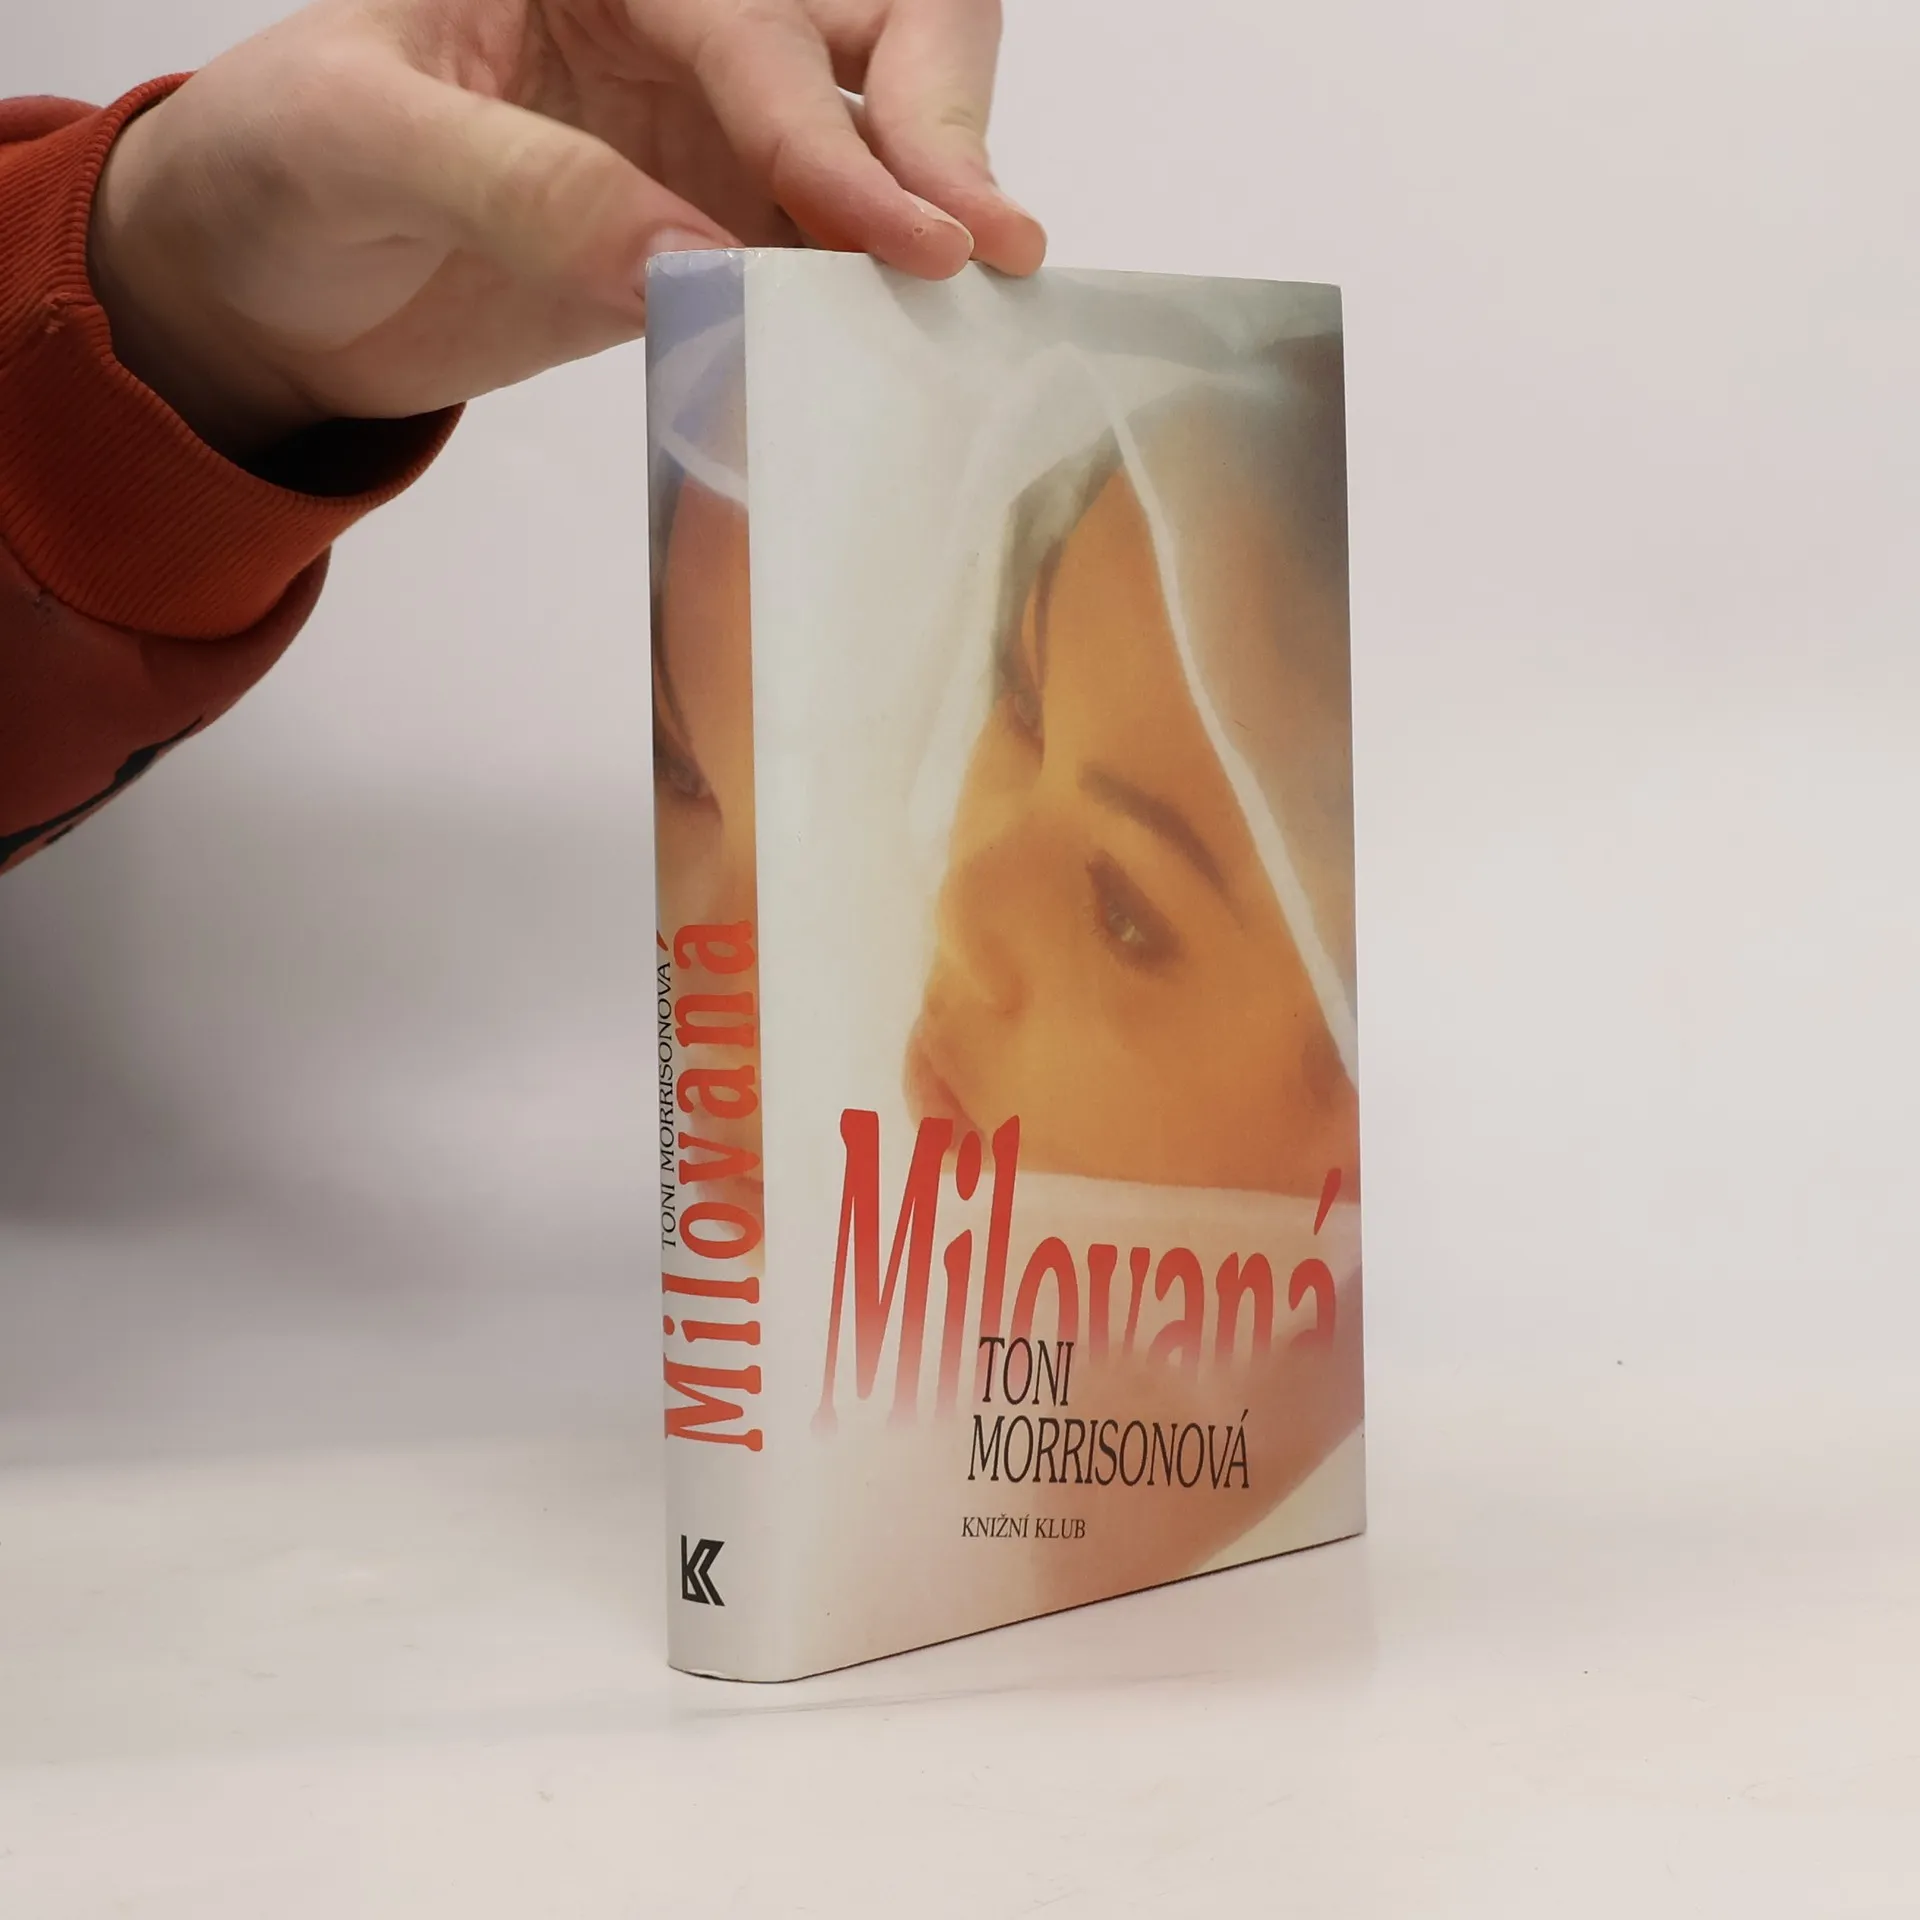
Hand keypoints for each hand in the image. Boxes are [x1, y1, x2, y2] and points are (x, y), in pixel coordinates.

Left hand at [86, 0, 1045, 456]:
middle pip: (879, 32)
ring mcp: (711, 138)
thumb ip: (524, 183)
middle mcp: (681, 30)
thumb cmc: (282, 168)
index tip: (906, 240)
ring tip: (973, 301)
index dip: (834, 137)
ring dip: (935, 209)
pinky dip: (875, 298)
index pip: (757, 28)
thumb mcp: (361, 142)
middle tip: (985, 246)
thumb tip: (691, 264)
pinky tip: (905, 346)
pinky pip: (828, 260)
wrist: (269, 290)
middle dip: (944, 126)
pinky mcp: (719, 238)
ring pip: (884, 139)